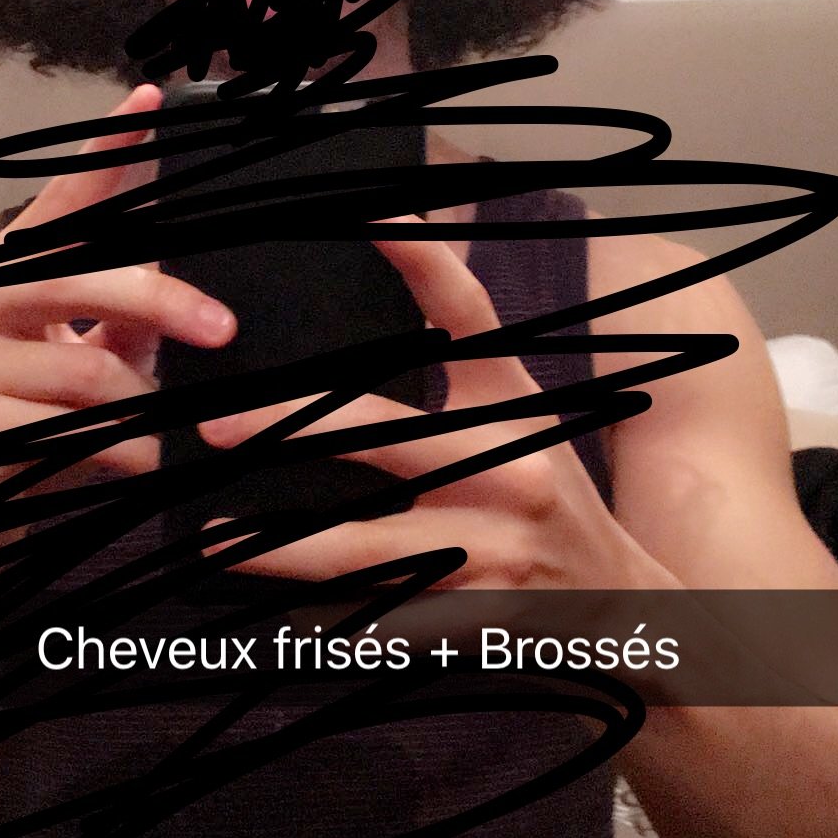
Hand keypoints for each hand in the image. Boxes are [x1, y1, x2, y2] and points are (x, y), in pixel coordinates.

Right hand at [0, 85, 236, 549]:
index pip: (59, 204)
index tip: (148, 102)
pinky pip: (78, 433)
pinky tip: (114, 468)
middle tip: (222, 329)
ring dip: (138, 412)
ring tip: (134, 437)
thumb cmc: (20, 427)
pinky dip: (118, 456)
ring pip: (94, 370)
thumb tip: (174, 279)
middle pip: (84, 275)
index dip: (106, 155)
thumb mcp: (74, 361)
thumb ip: (116, 317)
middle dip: (164, 302)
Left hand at [200, 218, 666, 632]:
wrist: (624, 608)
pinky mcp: (488, 616)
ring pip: (369, 548)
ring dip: (284, 548)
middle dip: (297, 430)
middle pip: (387, 438)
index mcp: (512, 406)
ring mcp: (499, 546)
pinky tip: (279, 625)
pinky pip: (389, 619)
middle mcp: (511, 466)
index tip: (373, 213)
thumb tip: (375, 304)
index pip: (471, 314)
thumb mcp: (517, 424)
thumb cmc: (548, 501)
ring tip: (213, 539)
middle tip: (220, 426)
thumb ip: (458, 375)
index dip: (425, 258)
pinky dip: (333, 624)